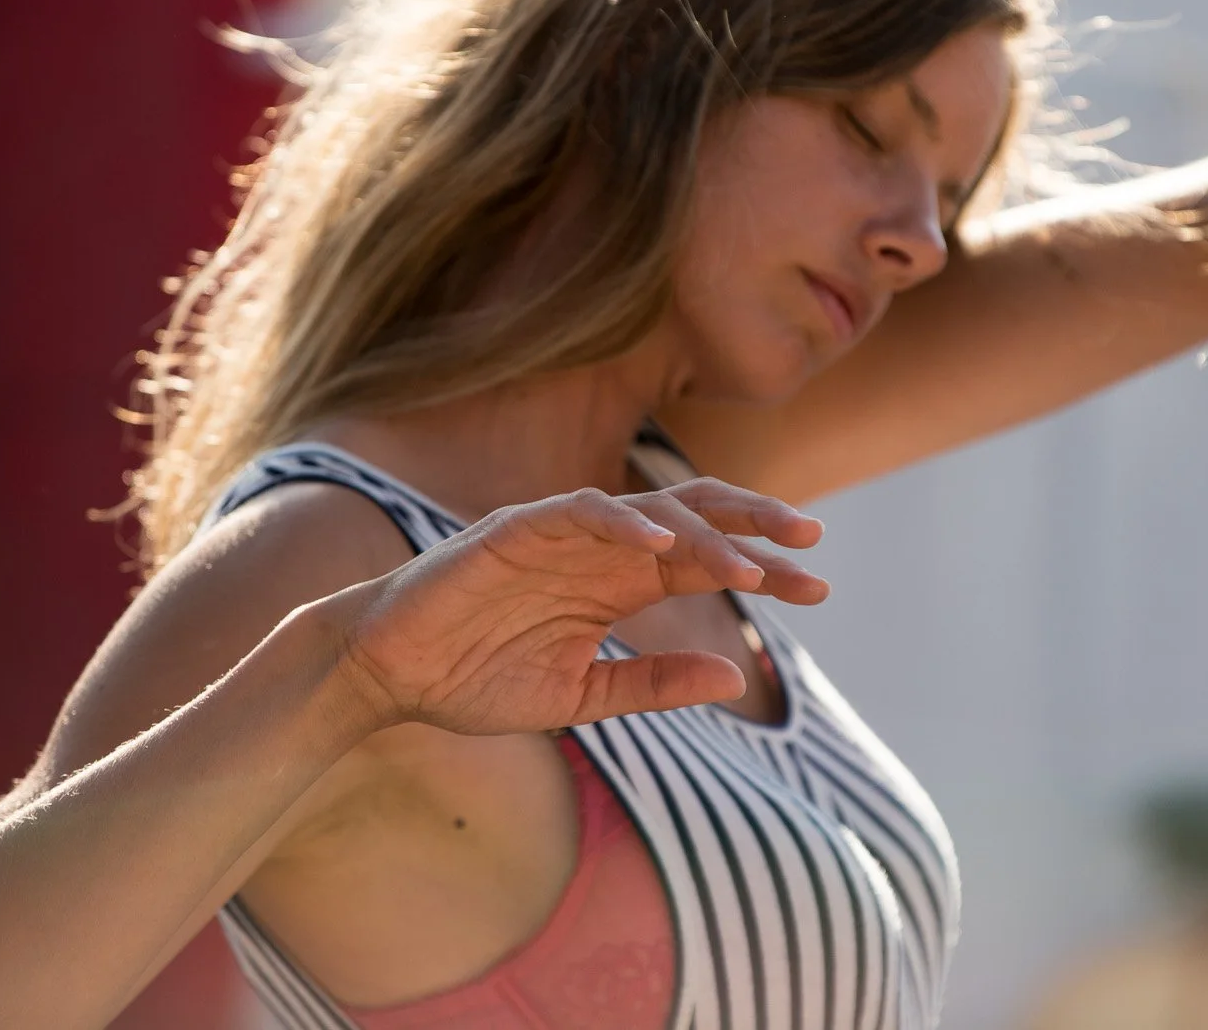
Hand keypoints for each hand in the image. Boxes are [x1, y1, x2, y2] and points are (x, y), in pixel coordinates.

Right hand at [328, 479, 827, 733]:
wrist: (388, 674)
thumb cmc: (473, 680)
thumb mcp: (582, 696)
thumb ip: (653, 683)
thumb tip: (735, 677)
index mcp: (618, 584)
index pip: (708, 563)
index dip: (764, 569)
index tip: (819, 589)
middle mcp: (599, 551)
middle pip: (694, 519)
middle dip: (754, 524)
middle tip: (811, 542)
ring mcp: (559, 535)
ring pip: (646, 510)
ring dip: (701, 533)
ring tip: (748, 565)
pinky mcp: (513, 528)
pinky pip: (576, 511)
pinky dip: (619, 521)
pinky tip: (659, 544)